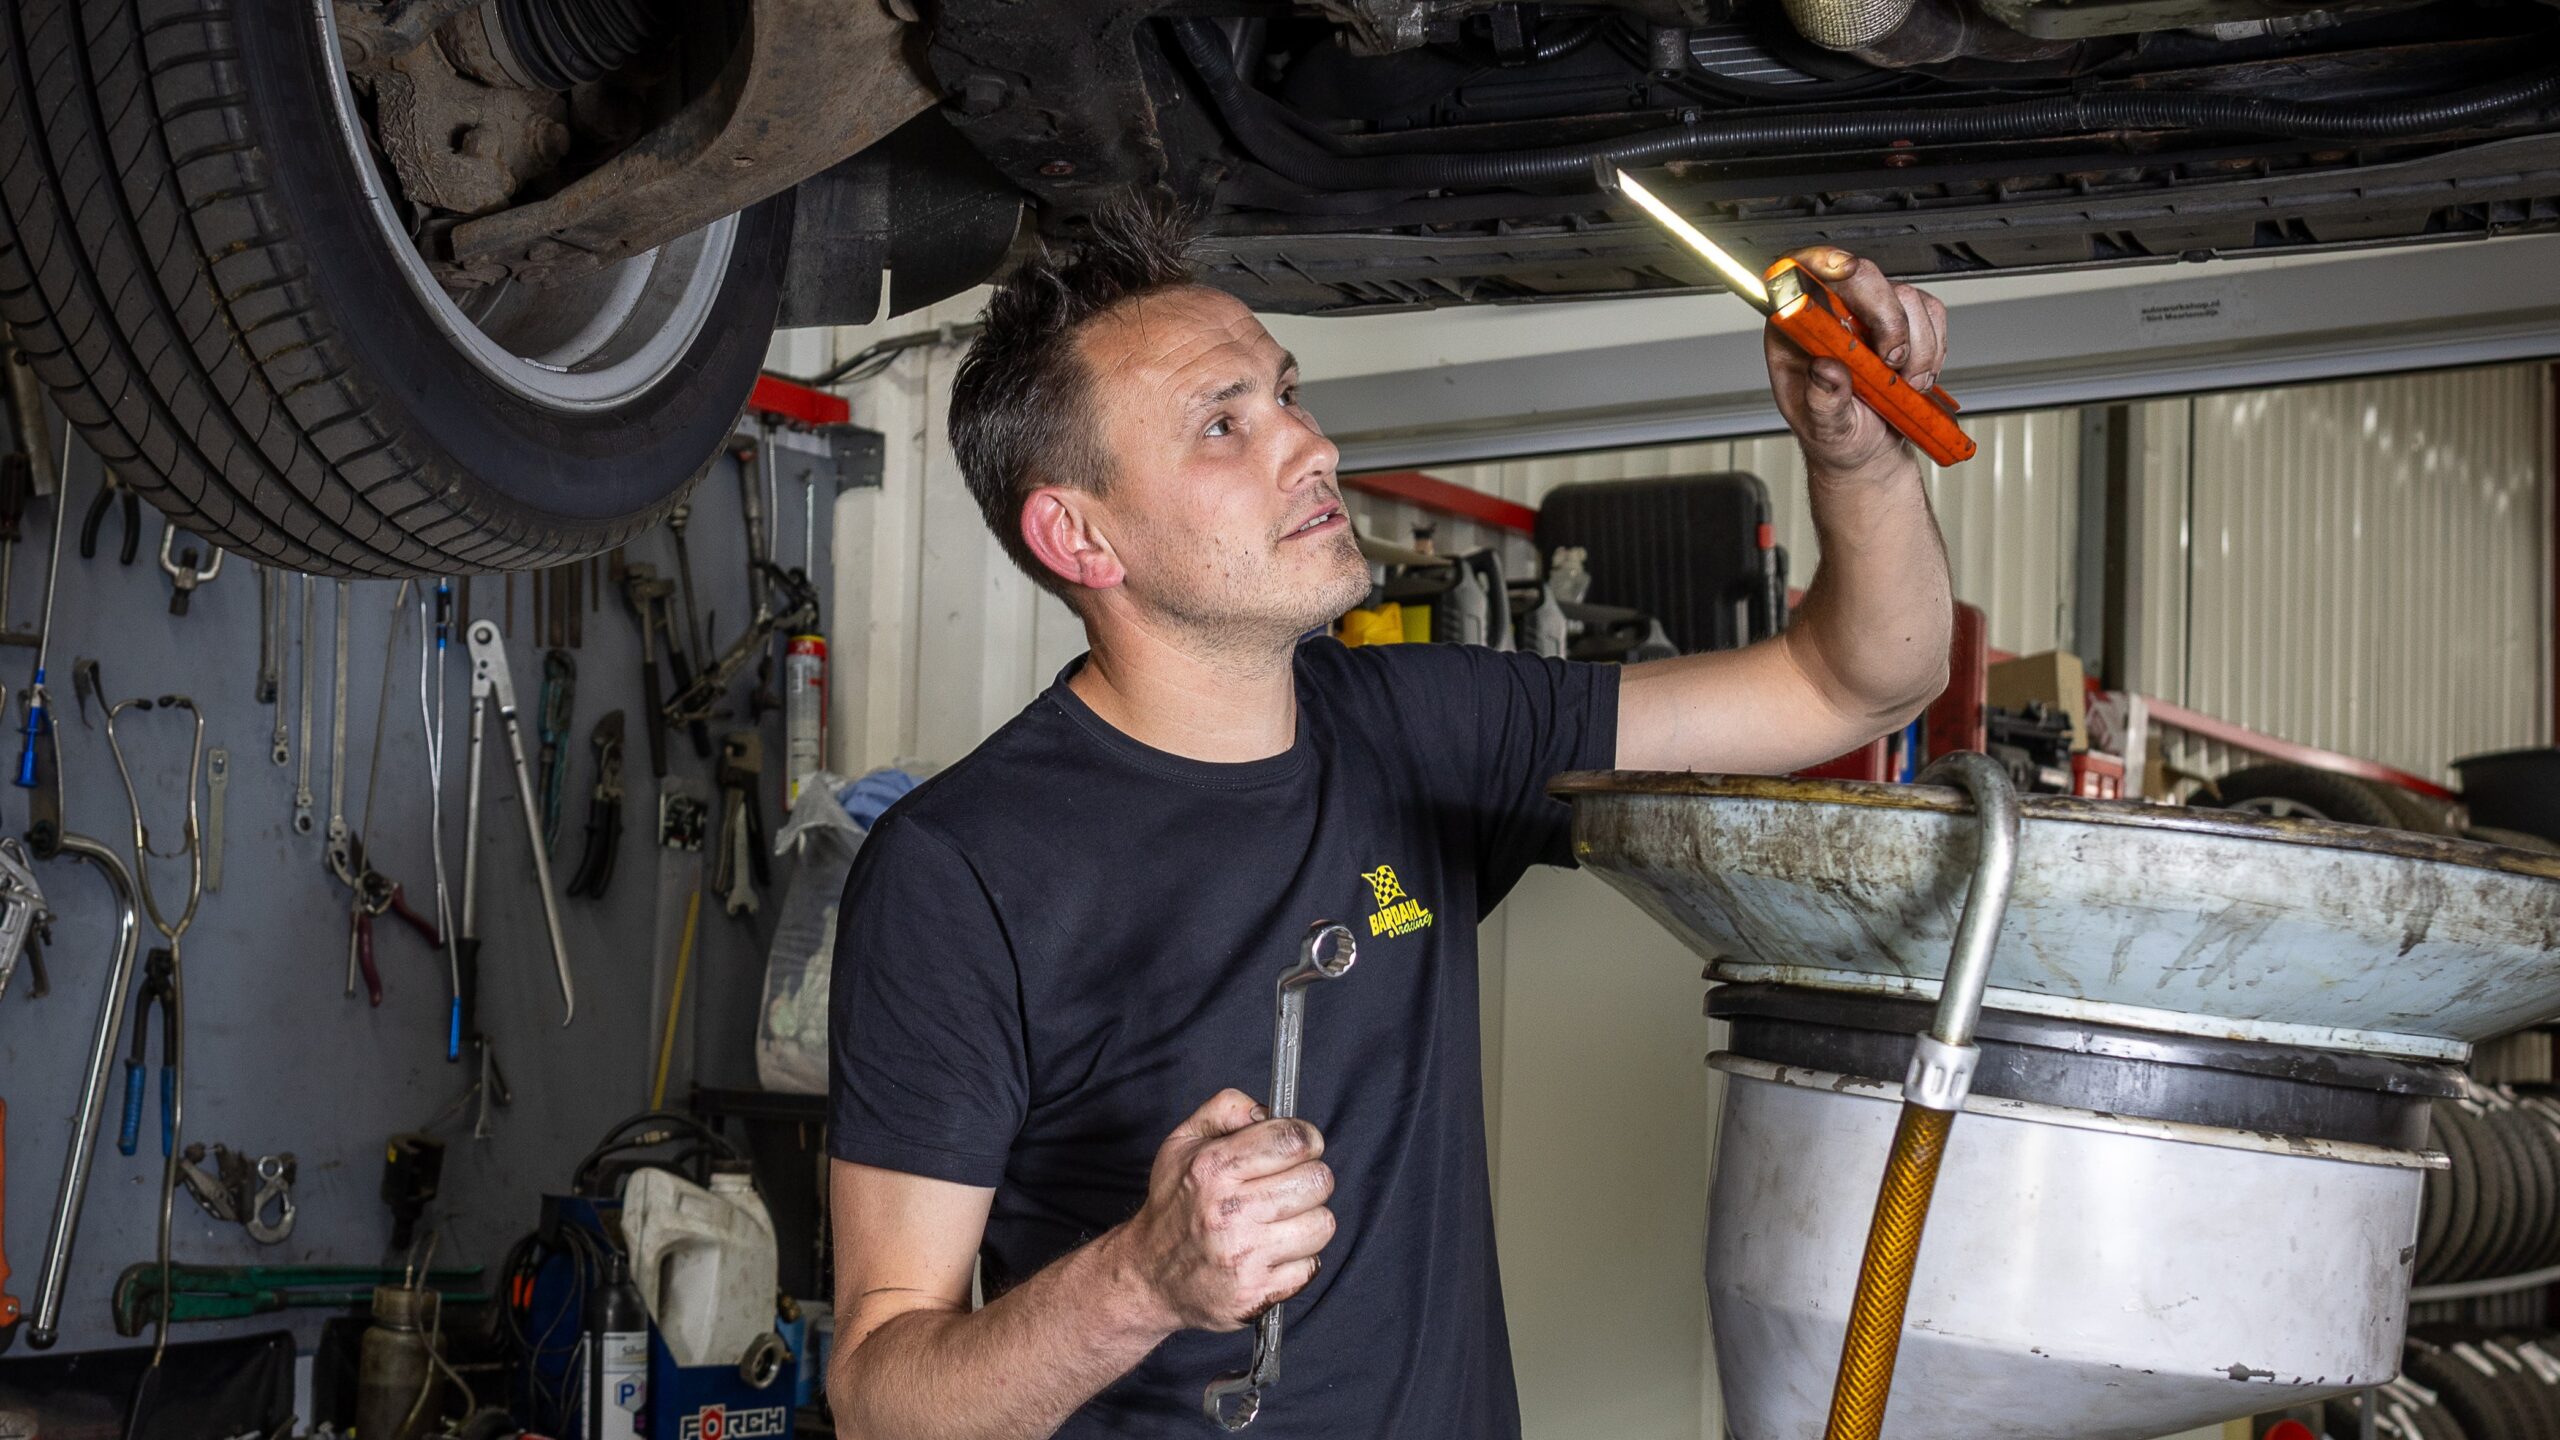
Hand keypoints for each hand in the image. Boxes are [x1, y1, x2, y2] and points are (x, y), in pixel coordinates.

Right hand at [1114, 1088, 1336, 1333]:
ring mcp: (1244, 1256)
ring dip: (1308, 1220)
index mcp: (1213, 1168)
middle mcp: (1229, 1212)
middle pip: (1317, 1181)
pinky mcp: (1256, 1292)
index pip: (1293, 1140)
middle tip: (1287, 1186)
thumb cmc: (1173, 1203)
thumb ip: (1226, 1108)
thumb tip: (1269, 1111)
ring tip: (1280, 1221)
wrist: (1149, 1276)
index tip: (1300, 1147)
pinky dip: (1299, 1260)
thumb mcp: (1183, 1141)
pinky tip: (1272, 1253)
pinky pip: (1312, 1266)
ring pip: (1322, 1224)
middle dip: (1309, 1179)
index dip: (1307, 1139)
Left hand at [1764, 247, 1948, 482]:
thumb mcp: (1823, 429)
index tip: (1844, 271)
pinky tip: (1917, 377)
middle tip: (1892, 363)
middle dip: (1889, 319)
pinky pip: (1931, 314)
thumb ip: (1822, 401)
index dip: (1821, 260)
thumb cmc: (1835, 437)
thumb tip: (1826, 370)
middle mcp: (1832, 314)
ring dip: (1917, 346)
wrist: (1867, 452)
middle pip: (1862, 276)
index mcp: (1796, 330)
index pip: (1800, 274)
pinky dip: (1933, 349)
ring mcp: (1870, 314)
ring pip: (1906, 296)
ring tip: (1904, 384)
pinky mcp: (1905, 321)